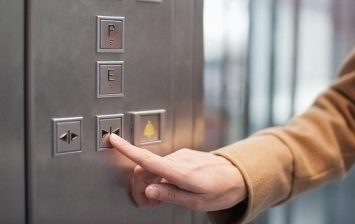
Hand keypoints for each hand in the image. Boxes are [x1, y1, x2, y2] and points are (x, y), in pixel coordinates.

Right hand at [110, 134, 246, 211]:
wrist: (238, 175)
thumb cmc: (221, 190)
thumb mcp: (196, 201)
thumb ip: (170, 195)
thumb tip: (148, 191)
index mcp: (180, 171)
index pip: (148, 158)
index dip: (127, 149)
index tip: (112, 140)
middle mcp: (178, 160)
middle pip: (145, 168)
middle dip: (140, 185)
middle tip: (149, 203)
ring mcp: (180, 156)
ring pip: (154, 167)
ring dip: (151, 182)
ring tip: (161, 198)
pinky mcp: (183, 156)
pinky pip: (164, 164)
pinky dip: (160, 176)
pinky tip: (169, 187)